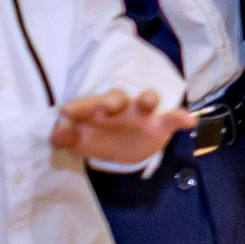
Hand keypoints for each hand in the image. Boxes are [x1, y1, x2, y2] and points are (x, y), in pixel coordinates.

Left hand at [51, 88, 193, 165]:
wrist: (124, 147)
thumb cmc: (98, 137)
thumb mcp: (80, 140)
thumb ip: (67, 137)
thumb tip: (56, 132)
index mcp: (96, 109)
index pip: (86, 104)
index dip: (78, 107)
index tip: (66, 112)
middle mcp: (120, 106)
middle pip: (117, 96)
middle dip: (113, 99)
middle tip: (110, 106)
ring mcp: (142, 114)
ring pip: (146, 100)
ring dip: (147, 98)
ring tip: (149, 101)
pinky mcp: (160, 124)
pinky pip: (172, 118)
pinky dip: (180, 117)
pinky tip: (189, 120)